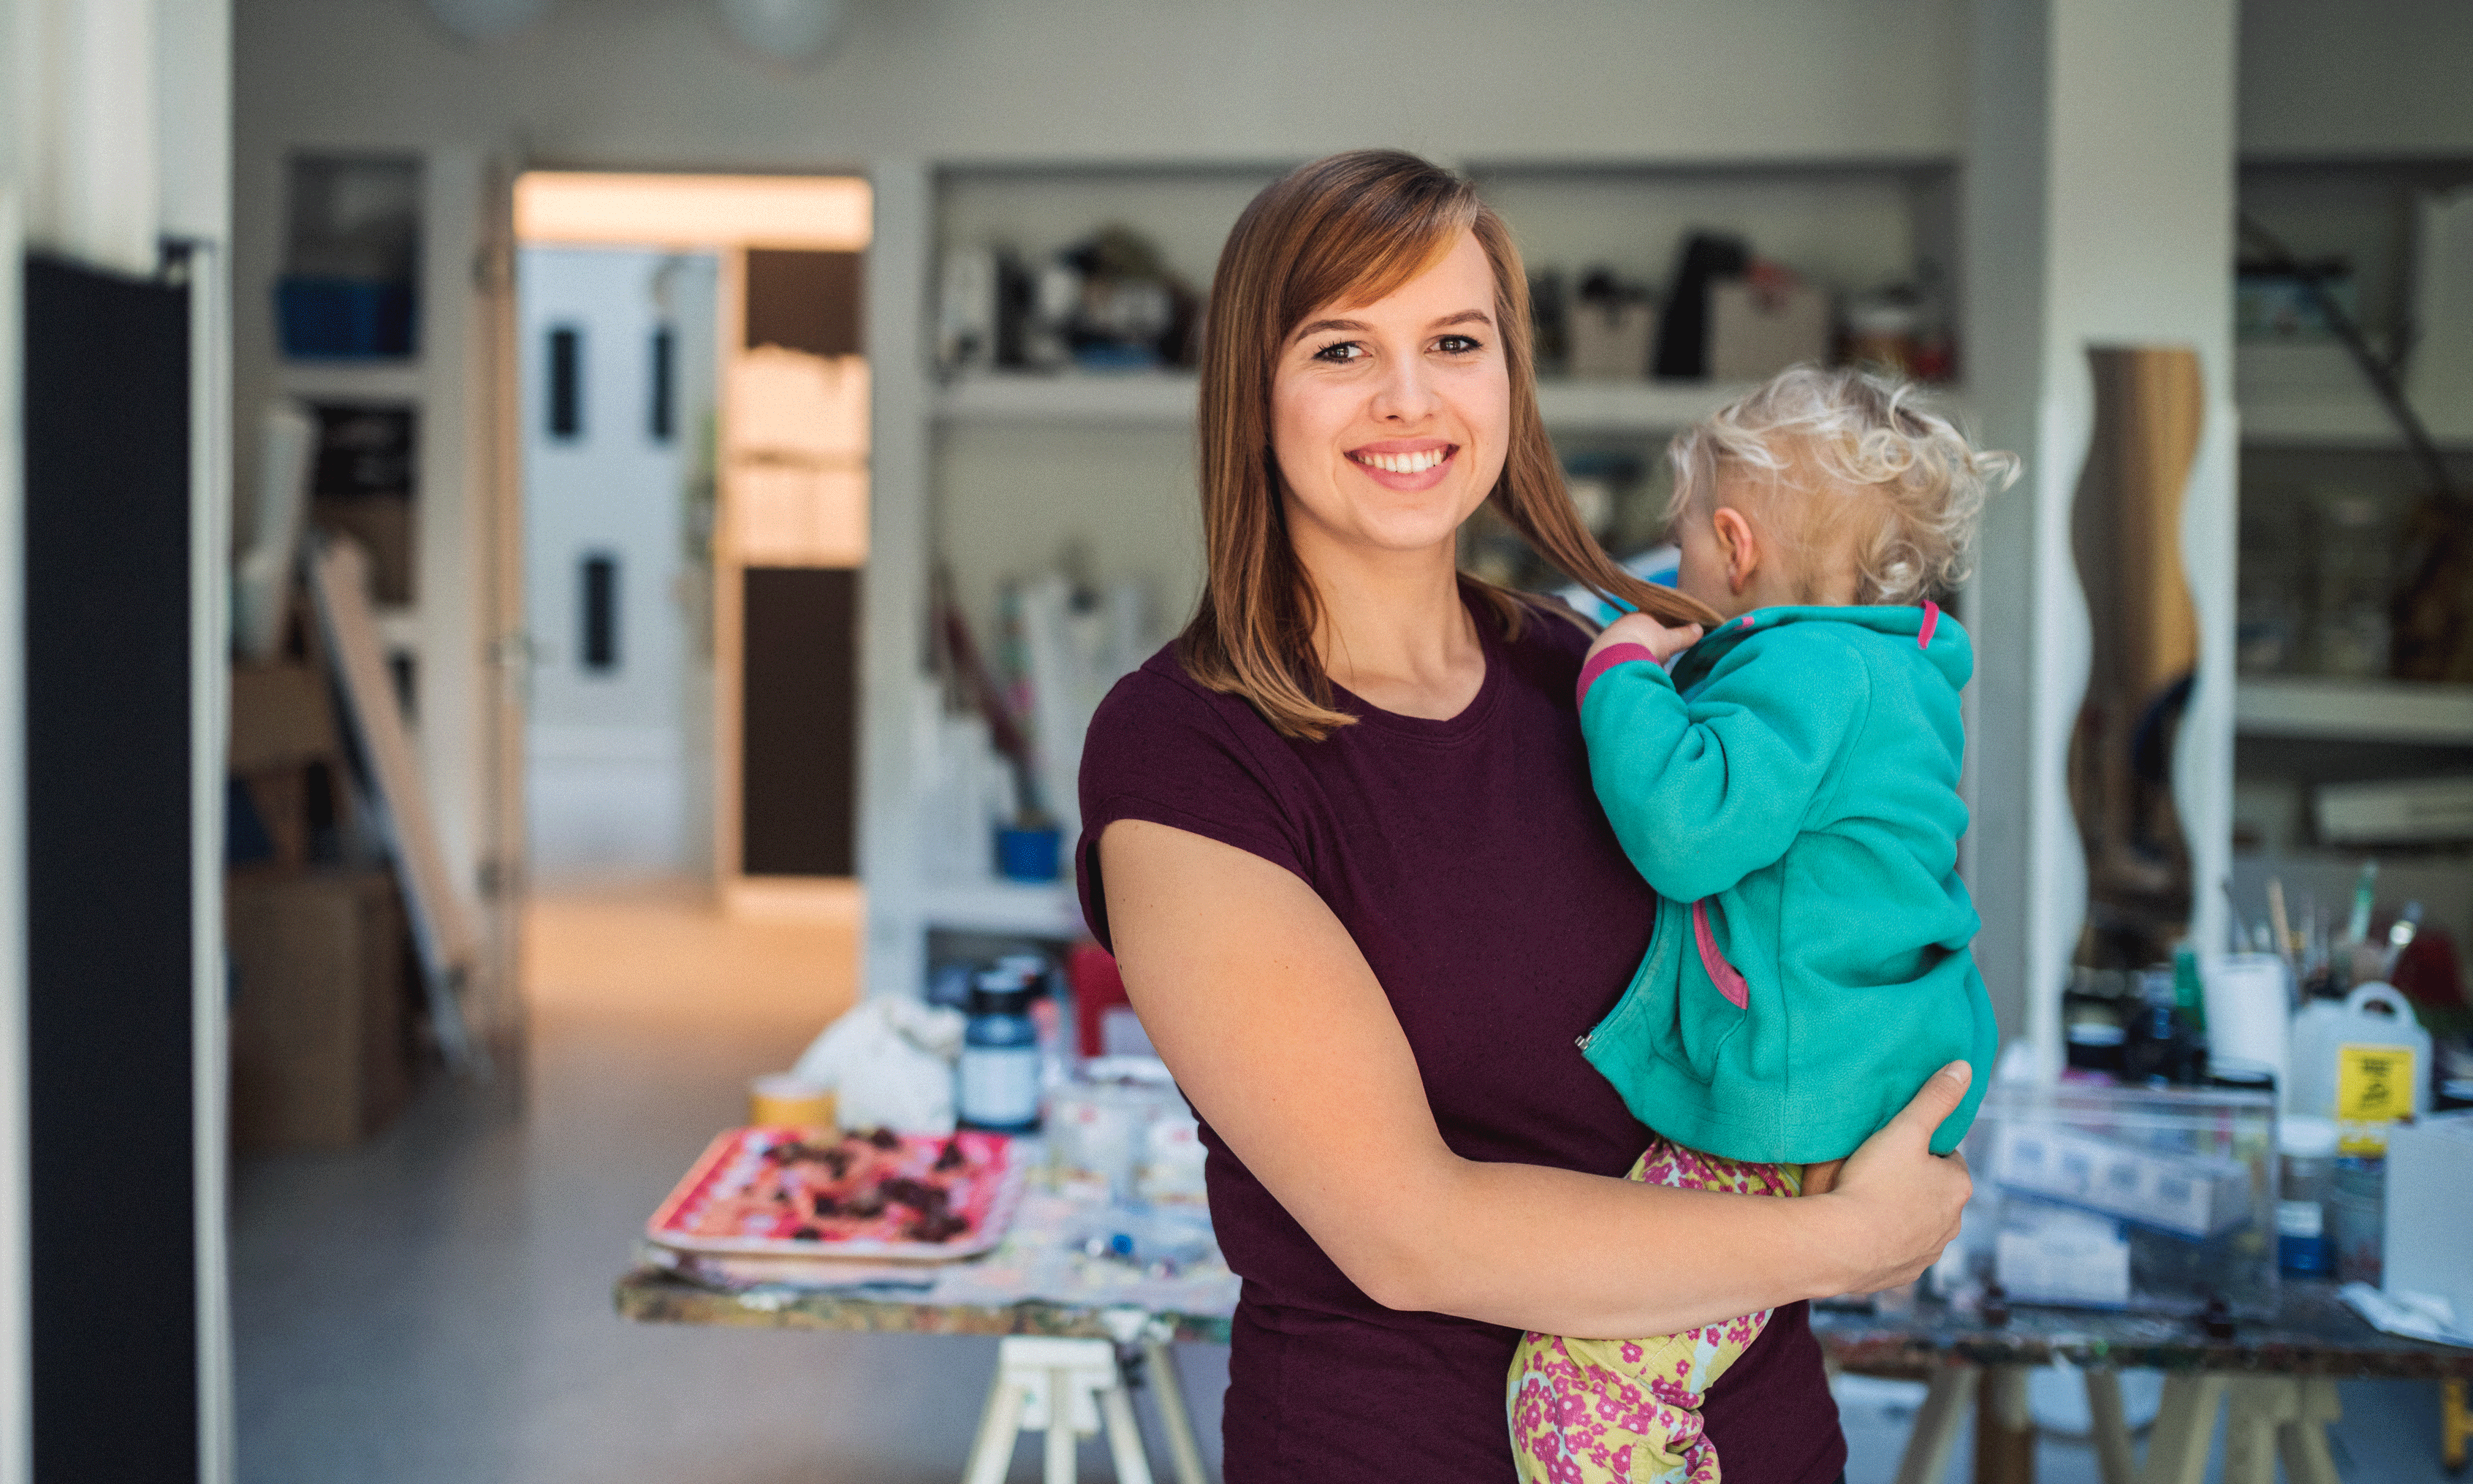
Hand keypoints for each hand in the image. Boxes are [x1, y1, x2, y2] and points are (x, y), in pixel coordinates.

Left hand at [1586, 610, 1703, 666]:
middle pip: (1637, 636)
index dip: (1662, 632)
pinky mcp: (1596, 657)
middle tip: (1657, 661)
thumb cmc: (1645, 646)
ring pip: (1624, 648)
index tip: (1668, 644)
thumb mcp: (1669, 642)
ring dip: (1634, 659)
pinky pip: (1613, 661)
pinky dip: (1622, 668)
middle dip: (1647, 648)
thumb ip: (1684, 635)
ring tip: (1644, 672)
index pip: (1652, 620)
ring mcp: (1606, 640)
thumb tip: (1699, 629)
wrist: (1614, 661)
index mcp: (1637, 617)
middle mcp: (1619, 625)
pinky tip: (1628, 677)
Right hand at [1811, 1061, 1973, 1294]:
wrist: (1840, 1244)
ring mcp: (1928, 1253)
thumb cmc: (1874, 1181)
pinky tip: (1860, 1230)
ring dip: (1900, 1214)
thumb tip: (1963, 1067)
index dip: (1921, 1150)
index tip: (1894, 1146)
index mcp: (1958, 1186)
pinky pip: (1898, 1252)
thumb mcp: (1904, 1129)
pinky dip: (1885, 1242)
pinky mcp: (1903, 1275)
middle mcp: (1953, 1224)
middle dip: (1912, 1183)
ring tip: (1863, 1200)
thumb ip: (1934, 1097)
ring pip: (1918, 1224)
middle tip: (1875, 1170)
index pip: (1947, 1159)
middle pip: (1933, 1193)